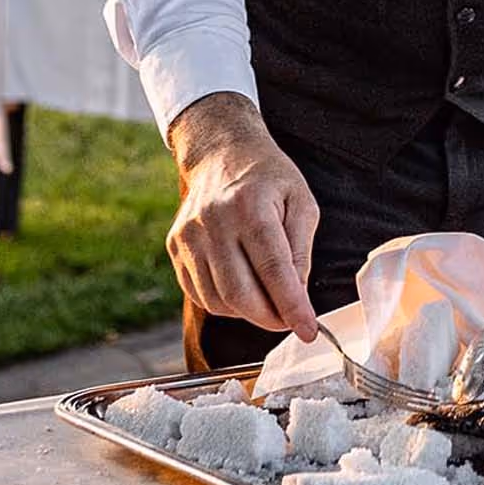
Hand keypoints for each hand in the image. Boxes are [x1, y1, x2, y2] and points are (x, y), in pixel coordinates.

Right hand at [166, 92, 318, 340]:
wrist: (221, 153)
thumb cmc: (270, 178)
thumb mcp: (302, 202)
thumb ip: (301, 250)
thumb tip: (298, 296)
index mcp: (250, 207)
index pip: (274, 270)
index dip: (292, 307)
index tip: (309, 331)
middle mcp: (214, 222)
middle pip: (241, 293)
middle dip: (270, 317)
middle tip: (290, 320)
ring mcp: (189, 236)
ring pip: (218, 300)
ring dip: (248, 313)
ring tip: (269, 301)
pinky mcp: (174, 246)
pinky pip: (199, 294)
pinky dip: (225, 304)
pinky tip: (243, 290)